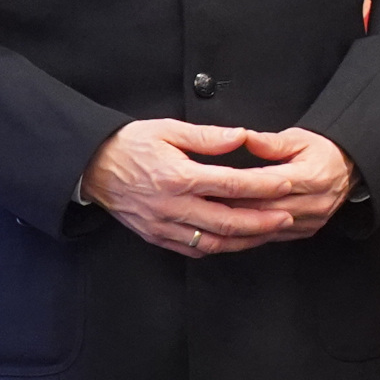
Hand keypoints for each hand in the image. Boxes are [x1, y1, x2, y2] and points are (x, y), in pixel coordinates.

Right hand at [83, 120, 349, 256]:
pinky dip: (220, 246)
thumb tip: (242, 137)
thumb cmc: (129, 144)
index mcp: (177, 177)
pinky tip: (238, 240)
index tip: (287, 183)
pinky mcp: (156, 236)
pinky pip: (194, 249)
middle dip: (262, 221)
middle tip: (288, 216)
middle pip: (228, 220)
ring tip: (270, 231)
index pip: (230, 184)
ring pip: (214, 241)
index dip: (263, 185)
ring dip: (245, 239)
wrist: (90, 168)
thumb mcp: (167, 130)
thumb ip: (207, 137)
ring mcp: (163, 226)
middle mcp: (171, 206)